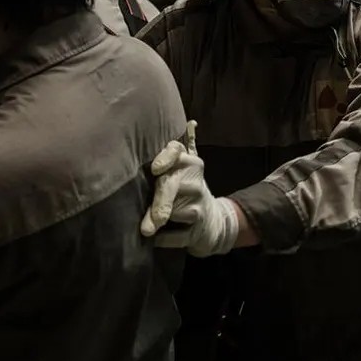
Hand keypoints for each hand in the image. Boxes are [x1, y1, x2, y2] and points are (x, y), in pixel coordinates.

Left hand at [140, 121, 238, 256]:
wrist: (214, 222)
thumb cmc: (187, 190)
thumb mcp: (185, 168)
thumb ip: (178, 150)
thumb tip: (192, 121)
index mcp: (189, 162)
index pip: (177, 153)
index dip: (168, 158)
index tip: (156, 169)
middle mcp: (195, 181)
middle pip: (172, 187)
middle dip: (160, 203)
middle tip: (146, 223)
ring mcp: (199, 205)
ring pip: (172, 212)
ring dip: (158, 221)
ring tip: (149, 225)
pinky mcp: (199, 230)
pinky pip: (176, 236)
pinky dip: (164, 239)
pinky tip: (158, 238)